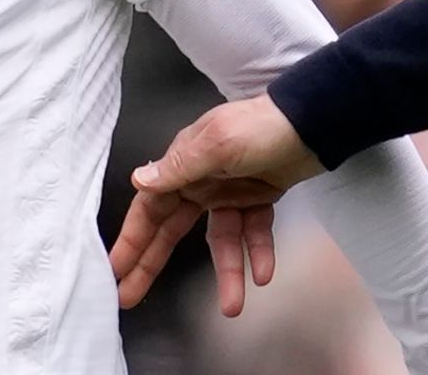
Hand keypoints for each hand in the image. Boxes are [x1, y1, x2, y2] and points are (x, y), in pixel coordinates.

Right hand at [109, 94, 324, 314]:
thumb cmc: (261, 125)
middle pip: (170, 229)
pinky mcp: (257, 199)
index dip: (131, 239)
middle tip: (131, 298)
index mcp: (183, 163)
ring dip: (226, 273)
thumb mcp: (217, 143)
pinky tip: (263, 274)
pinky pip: (253, 232)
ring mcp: (229, 192)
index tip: (114, 270)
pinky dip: (258, 252)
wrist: (313, 121)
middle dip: (152, 263)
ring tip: (232, 307)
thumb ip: (180, 167)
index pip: (149, 208)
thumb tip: (139, 181)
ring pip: (220, 240)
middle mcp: (200, 180)